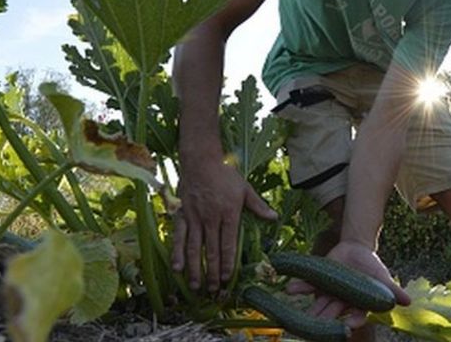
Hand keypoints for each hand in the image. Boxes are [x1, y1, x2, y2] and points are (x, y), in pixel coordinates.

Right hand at [172, 159, 276, 291]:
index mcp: (229, 213)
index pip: (228, 243)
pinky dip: (177, 252)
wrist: (201, 160)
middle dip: (212, 272)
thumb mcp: (245, 188)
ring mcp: (194, 217)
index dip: (228, 262)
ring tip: (196, 286)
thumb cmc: (225, 174)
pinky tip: (177, 267)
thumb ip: (258, 206)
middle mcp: (211, 218)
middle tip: (213, 290)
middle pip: (211, 250)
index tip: (228, 278)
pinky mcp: (182, 215)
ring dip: (195, 269)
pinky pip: (179, 237)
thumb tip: (274, 218)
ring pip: (194, 247)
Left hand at [287, 241, 410, 327]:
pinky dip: (299, 287)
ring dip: (310, 310)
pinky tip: (290, 288)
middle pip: (334, 313)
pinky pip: (308, 285)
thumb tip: (408, 302)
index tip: (349, 326)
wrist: (355, 249)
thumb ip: (392, 290)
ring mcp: (329, 293)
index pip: (357, 315)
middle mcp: (342, 302)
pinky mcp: (319, 281)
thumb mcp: (382, 277)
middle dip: (326, 321)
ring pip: (319, 304)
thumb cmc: (371, 266)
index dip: (353, 321)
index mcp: (358, 303)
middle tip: (317, 330)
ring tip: (300, 316)